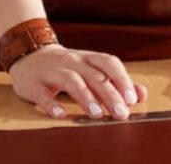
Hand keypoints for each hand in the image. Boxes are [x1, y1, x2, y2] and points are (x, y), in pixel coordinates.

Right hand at [8, 44, 147, 119]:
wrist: (30, 55)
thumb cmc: (68, 66)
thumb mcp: (91, 69)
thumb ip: (116, 82)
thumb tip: (141, 95)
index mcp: (89, 58)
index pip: (110, 64)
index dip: (122, 79)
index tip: (132, 99)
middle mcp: (73, 62)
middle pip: (94, 76)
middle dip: (110, 94)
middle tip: (121, 113)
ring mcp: (53, 71)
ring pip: (72, 81)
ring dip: (86, 97)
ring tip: (97, 114)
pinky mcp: (34, 84)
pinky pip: (43, 93)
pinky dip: (51, 103)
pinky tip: (61, 114)